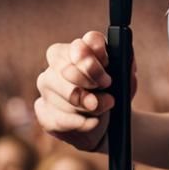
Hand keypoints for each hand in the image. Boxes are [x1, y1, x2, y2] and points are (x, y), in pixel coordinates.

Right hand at [34, 31, 135, 151]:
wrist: (108, 122)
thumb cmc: (115, 93)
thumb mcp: (125, 78)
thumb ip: (125, 65)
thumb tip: (124, 59)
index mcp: (80, 48)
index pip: (79, 46)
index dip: (91, 61)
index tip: (106, 77)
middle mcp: (58, 62)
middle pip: (66, 70)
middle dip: (88, 85)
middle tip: (107, 96)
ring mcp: (47, 85)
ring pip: (62, 95)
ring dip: (86, 106)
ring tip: (101, 109)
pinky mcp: (42, 110)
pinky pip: (56, 117)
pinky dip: (78, 123)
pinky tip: (91, 123)